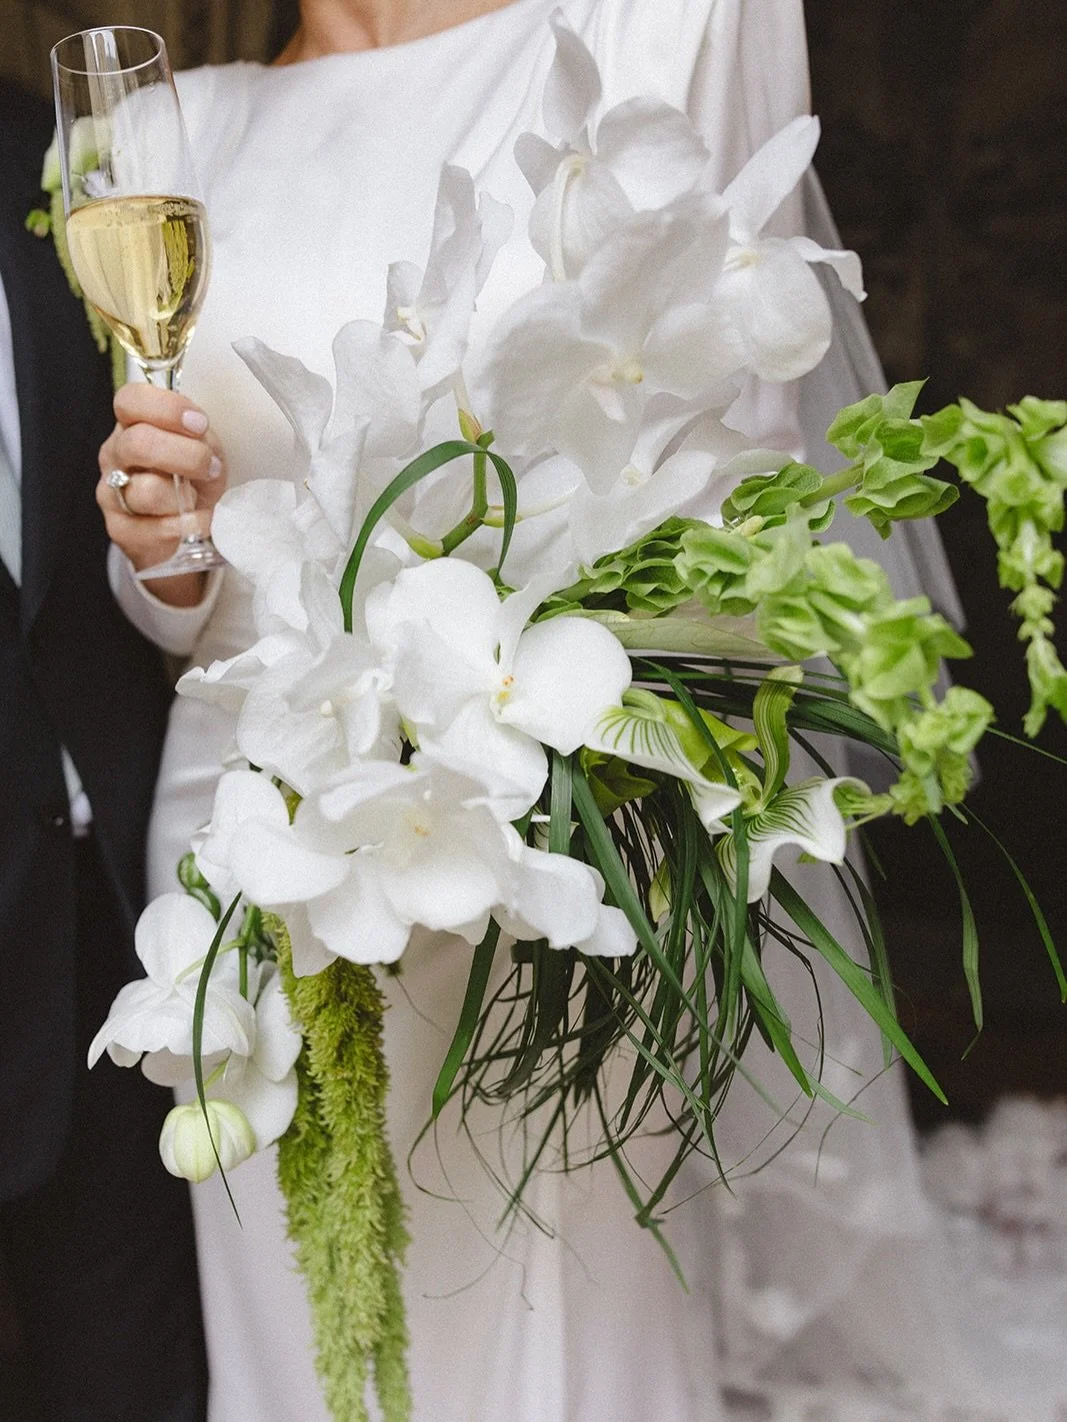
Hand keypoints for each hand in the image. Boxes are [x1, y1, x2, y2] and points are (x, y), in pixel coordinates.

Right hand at [97, 383, 227, 605]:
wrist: (185, 530)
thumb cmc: (193, 480)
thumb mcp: (203, 449)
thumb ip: (200, 437)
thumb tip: (200, 438)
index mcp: (132, 425)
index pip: (130, 400)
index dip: (166, 408)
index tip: (199, 424)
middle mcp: (115, 455)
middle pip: (138, 444)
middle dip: (185, 455)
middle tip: (210, 466)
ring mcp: (112, 494)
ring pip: (146, 491)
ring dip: (184, 496)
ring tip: (199, 499)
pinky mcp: (121, 531)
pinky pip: (157, 529)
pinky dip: (188, 525)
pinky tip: (198, 521)